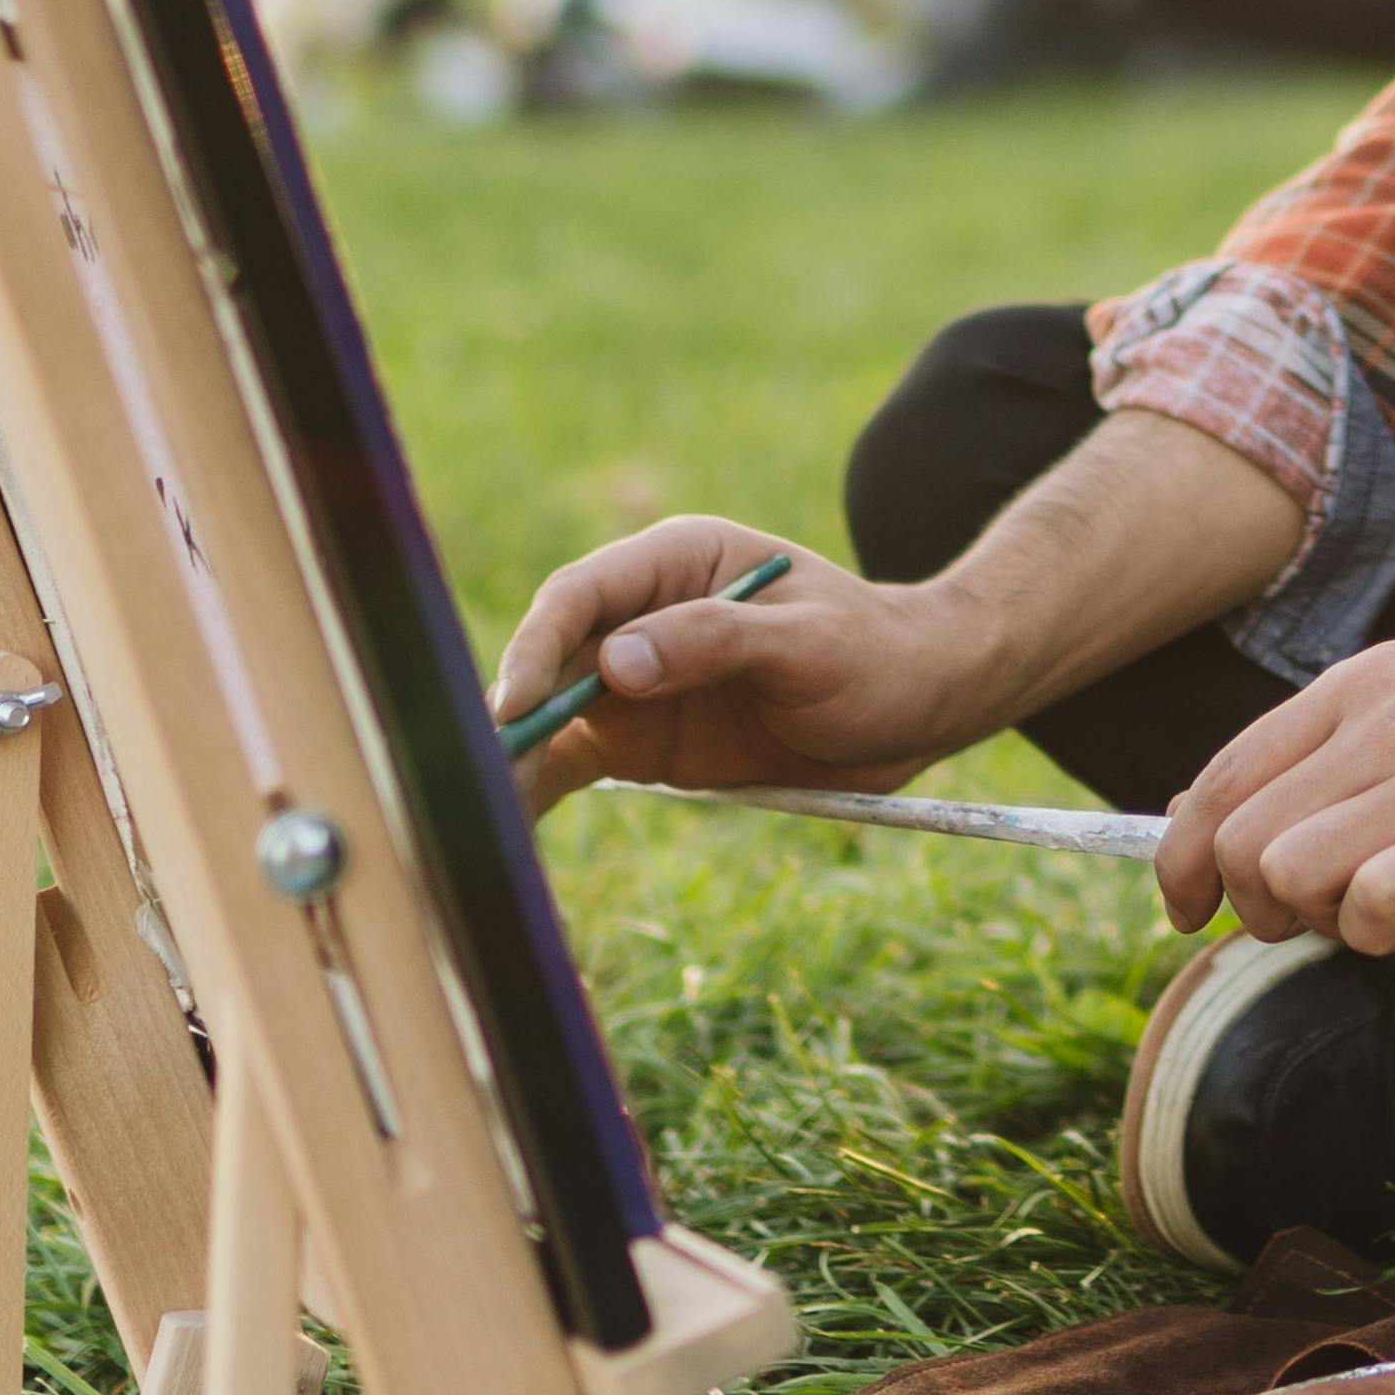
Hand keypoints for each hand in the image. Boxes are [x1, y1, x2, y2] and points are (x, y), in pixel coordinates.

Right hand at [489, 514, 988, 807]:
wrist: (919, 704)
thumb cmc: (876, 653)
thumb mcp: (811, 644)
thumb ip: (717, 642)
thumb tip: (616, 662)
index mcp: (678, 563)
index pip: (582, 596)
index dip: (539, 646)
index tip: (518, 704)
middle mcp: (640, 617)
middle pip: (549, 659)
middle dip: (510, 713)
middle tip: (476, 774)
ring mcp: (634, 680)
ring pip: (548, 716)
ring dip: (511, 759)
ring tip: (476, 814)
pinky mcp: (639, 739)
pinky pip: (572, 761)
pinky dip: (536, 790)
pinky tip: (502, 831)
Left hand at [1156, 623, 1394, 954]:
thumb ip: (1335, 752)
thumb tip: (1213, 818)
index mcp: (1364, 686)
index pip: (1221, 776)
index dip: (1181, 856)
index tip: (1190, 907)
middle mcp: (1383, 722)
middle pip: (1238, 836)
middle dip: (1254, 902)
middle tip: (1320, 918)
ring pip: (1284, 869)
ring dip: (1316, 917)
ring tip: (1385, 910)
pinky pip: (1368, 903)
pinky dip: (1377, 931)